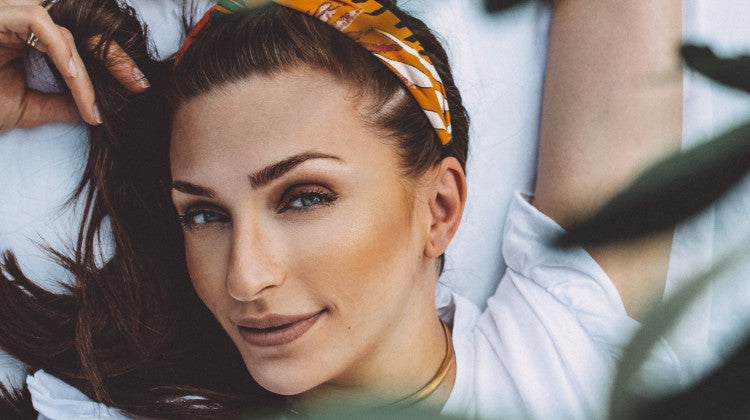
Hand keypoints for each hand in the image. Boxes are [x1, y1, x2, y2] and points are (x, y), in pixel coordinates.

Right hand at [0, 0, 148, 129]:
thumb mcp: (26, 108)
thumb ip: (60, 105)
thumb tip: (97, 110)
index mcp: (31, 38)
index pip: (83, 43)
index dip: (113, 62)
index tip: (137, 86)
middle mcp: (24, 21)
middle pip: (83, 30)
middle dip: (115, 57)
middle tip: (138, 82)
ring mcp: (11, 14)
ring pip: (66, 29)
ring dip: (87, 62)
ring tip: (94, 98)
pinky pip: (39, 20)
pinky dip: (59, 47)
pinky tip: (71, 74)